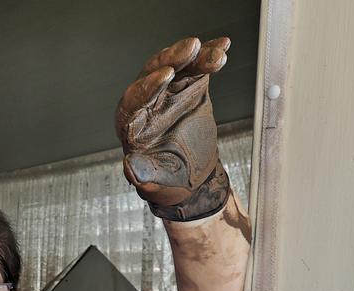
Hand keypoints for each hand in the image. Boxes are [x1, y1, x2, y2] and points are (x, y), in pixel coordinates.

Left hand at [116, 37, 231, 220]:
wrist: (191, 175)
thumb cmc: (166, 179)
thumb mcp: (155, 181)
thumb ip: (144, 173)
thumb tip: (130, 167)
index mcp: (130, 123)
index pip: (134, 99)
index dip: (149, 86)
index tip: (166, 74)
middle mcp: (146, 103)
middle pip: (154, 74)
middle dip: (172, 59)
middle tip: (191, 48)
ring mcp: (167, 92)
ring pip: (177, 66)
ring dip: (195, 55)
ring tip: (216, 52)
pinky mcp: (187, 87)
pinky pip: (196, 68)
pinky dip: (209, 56)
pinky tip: (223, 46)